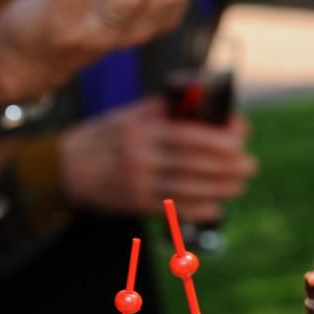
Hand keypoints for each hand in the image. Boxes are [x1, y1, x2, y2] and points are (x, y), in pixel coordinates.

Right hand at [59, 97, 255, 221]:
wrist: (64, 168)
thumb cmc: (105, 137)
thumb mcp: (128, 115)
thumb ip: (164, 109)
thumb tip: (204, 103)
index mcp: (140, 129)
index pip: (188, 133)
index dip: (220, 137)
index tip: (242, 136)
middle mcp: (139, 156)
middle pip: (193, 163)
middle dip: (228, 166)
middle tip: (250, 165)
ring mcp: (137, 182)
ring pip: (188, 187)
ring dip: (220, 188)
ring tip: (240, 185)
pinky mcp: (135, 204)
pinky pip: (173, 208)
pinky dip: (198, 209)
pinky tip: (217, 207)